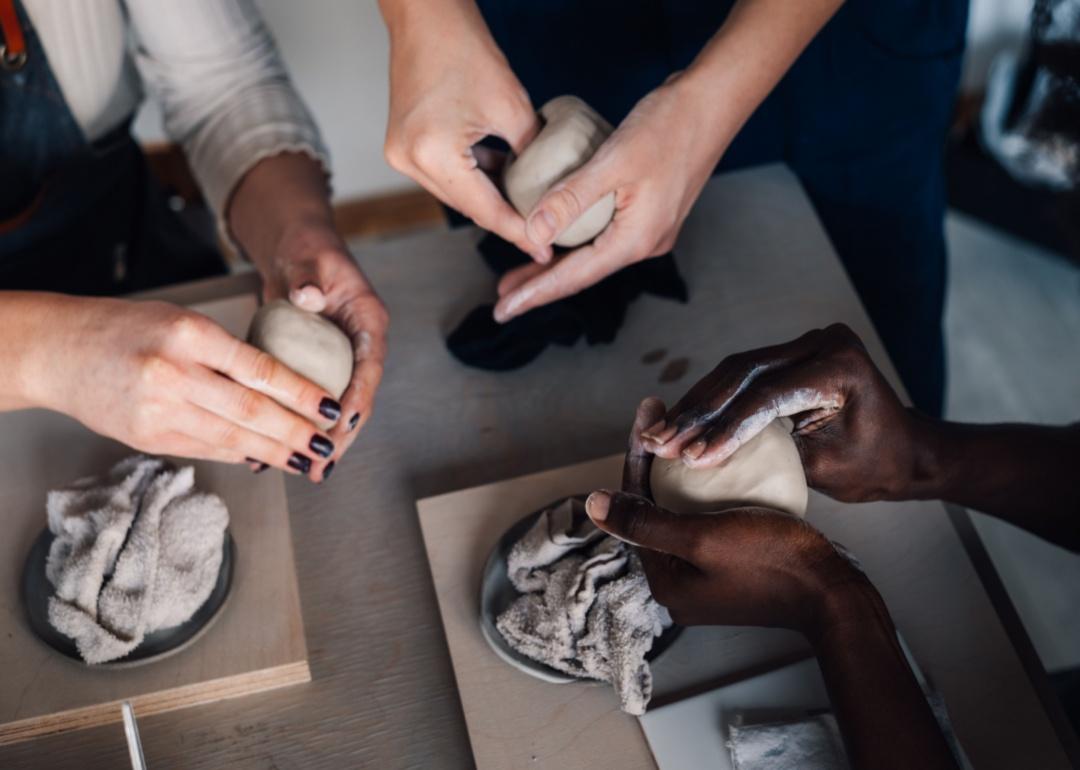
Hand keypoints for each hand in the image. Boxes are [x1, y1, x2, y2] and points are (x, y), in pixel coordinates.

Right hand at [25, 295, 342, 480]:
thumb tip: (283, 388)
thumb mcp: (183, 322)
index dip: (302, 393)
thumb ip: (228, 353)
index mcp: (189, 334)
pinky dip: (239, 454)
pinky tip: (265, 458)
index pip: (260, 369)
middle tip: (327, 445)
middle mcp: (174, 373)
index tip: (330, 407)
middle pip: (251, 411)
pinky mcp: (148, 437)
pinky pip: (206, 449)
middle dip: (296, 432)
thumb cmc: (129, 328)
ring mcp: (159, 410)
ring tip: (306, 460)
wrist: (61, 351)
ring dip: (275, 453)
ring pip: (232, 438)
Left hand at [258, 221, 388, 474]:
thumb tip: (309, 296)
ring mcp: (338, 360)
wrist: (294, 248)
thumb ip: (309, 277)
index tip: (345, 424)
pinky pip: (310, 401)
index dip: (360, 398)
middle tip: (322, 465)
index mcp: (368, 322)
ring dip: (321, 439)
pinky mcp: (316, 367)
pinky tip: (275, 448)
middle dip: (342, 435)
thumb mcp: (310, 258)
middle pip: (357, 398)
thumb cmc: (307, 248)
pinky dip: (296, 424)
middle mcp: (358, 346)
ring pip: (335, 408)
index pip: (370, 366)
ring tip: (306, 471)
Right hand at [381, 0, 545, 260]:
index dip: (519, 231)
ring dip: (489, 200)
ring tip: (526, 211)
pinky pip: (444, 175)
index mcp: (433, 154)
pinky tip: (501, 180)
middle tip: (540, 236)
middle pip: (467, 206)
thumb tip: (551, 189)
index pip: (485, 208)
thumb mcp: (513, 108)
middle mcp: (409, 161)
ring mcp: (400, 155)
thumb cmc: (466, 50)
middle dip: (506, 220)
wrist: (426, 18)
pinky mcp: (402, 146)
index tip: (544, 248)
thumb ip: (532, 155)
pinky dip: (472, 179)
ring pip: (455, 193)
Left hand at [493, 73, 729, 321]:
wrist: (713, 102)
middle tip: (502, 298)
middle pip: (582, 273)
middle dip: (541, 285)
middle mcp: (644, 243)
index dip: (535, 293)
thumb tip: (531, 233)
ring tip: (521, 275)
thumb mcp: (613, 161)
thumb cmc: (668, 125)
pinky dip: (575, 240)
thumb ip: (570, 199)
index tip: (504, 310)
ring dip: (556, 263)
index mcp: (636, 239)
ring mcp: (649, 229)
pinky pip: (603, 236)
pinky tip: (557, 236)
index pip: (575, 277)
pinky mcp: (649, 212)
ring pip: (592, 255)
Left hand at [587, 398, 870, 635]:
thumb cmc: (771, 562)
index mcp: (664, 579)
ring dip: (679, 469)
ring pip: (681, 508)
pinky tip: (714, 457)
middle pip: (655, 505)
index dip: (638, 455)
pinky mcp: (733, 565)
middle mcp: (680, 580)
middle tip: (663, 411)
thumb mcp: (702, 537)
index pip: (635, 504)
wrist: (834, 593)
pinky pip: (707, 517)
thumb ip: (645, 521)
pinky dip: (706, 487)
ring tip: (685, 426)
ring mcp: (707, 574)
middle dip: (656, 458)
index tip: (647, 412)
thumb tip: (591, 503)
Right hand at [641, 323, 922, 502]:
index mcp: (839, 365)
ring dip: (694, 406)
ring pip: (734, 372)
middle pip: (742, 376)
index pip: (767, 397)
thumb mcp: (823, 469)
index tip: (689, 459)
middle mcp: (822, 342)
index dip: (723, 429)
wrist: (908, 452)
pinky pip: (742, 375)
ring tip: (657, 434)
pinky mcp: (792, 354)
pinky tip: (679, 421)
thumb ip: (769, 455)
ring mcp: (806, 343)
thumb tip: (705, 457)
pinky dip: (710, 400)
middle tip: (658, 442)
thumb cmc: (876, 467)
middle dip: (697, 414)